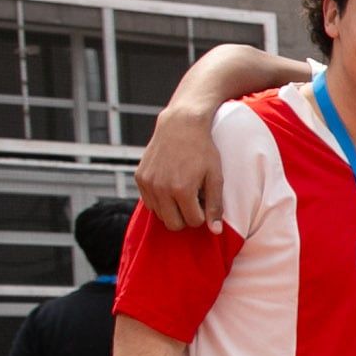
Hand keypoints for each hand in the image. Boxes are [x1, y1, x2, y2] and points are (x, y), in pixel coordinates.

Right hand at [134, 103, 225, 231]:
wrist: (181, 124)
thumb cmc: (203, 150)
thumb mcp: (215, 177)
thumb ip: (215, 206)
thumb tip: (215, 231)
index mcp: (182, 190)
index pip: (193, 222)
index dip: (202, 215)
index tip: (205, 202)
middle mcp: (161, 188)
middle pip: (173, 224)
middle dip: (186, 218)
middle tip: (194, 202)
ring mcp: (148, 183)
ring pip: (160, 215)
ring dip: (172, 209)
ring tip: (183, 191)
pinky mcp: (140, 177)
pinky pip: (149, 202)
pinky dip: (160, 200)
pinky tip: (170, 186)